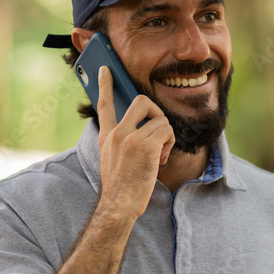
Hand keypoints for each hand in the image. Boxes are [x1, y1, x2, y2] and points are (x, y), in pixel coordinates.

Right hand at [96, 66, 174, 218]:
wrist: (119, 204)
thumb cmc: (120, 185)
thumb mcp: (112, 158)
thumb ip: (120, 140)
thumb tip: (141, 127)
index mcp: (107, 135)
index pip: (104, 104)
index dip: (105, 84)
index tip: (106, 69)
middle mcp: (117, 133)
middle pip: (142, 101)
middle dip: (156, 112)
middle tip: (158, 130)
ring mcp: (131, 139)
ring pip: (160, 119)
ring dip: (166, 136)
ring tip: (159, 153)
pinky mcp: (146, 147)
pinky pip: (166, 132)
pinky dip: (169, 144)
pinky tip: (161, 159)